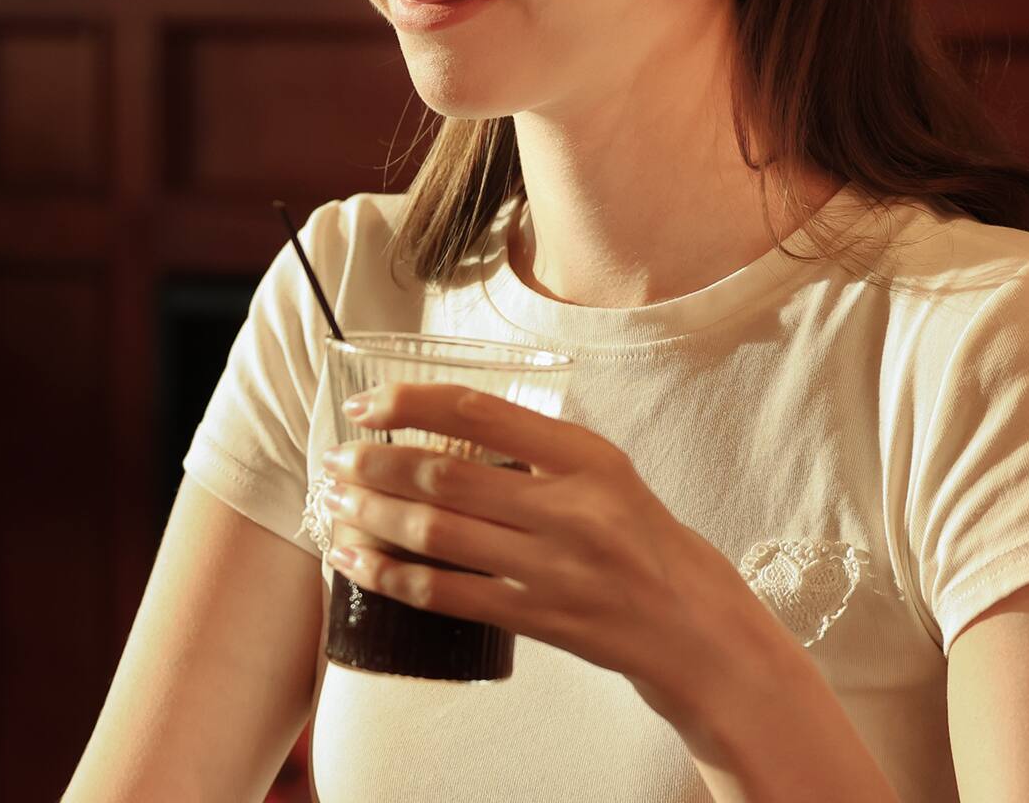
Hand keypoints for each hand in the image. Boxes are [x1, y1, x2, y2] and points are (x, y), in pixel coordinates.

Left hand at [317, 381, 780, 724]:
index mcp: (585, 455)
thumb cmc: (641, 535)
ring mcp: (553, 567)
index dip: (412, 403)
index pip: (480, 413)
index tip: (366, 404)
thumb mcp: (603, 470)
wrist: (693, 624)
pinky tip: (358, 564)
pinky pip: (449, 596)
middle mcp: (569, 507)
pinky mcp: (539, 620)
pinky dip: (394, 578)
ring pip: (438, 537)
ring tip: (335, 505)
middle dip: (376, 466)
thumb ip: (535, 447)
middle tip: (336, 460)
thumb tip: (441, 425)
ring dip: (373, 519)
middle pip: (446, 478)